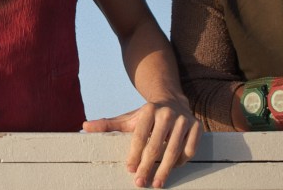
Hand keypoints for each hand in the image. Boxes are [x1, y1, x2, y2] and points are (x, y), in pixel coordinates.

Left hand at [83, 99, 201, 188]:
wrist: (174, 101)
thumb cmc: (148, 115)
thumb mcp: (129, 118)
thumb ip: (108, 124)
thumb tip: (84, 127)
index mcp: (149, 110)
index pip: (140, 136)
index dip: (134, 154)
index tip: (130, 169)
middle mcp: (167, 113)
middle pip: (156, 146)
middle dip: (147, 167)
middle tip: (140, 183)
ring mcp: (184, 120)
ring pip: (174, 151)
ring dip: (165, 170)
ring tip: (156, 183)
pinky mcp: (198, 127)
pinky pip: (190, 151)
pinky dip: (181, 162)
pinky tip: (172, 169)